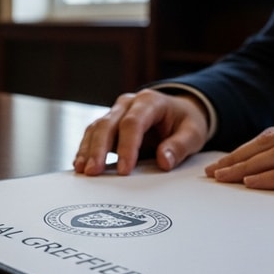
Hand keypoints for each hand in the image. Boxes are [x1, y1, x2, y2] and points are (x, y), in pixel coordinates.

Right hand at [73, 89, 209, 175]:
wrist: (179, 112)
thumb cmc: (185, 121)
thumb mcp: (193, 133)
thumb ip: (179, 146)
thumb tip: (163, 162)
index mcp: (150, 101)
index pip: (133, 122)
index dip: (127, 146)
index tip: (124, 170)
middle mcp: (128, 104)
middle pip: (108, 123)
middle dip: (98, 149)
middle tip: (93, 172)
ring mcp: (116, 112)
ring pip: (96, 128)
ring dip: (88, 150)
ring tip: (83, 171)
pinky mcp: (109, 124)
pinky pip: (93, 134)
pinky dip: (86, 149)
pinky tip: (80, 164)